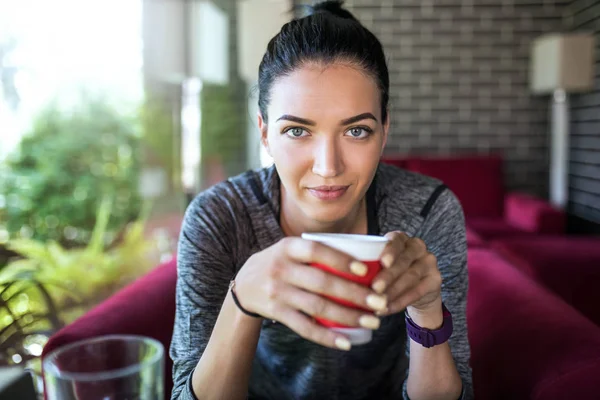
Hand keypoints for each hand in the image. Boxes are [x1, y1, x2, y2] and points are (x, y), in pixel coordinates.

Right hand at [234, 237, 387, 349]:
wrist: (242, 286)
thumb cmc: (279, 264)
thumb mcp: (289, 249)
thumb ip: (316, 251)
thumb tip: (363, 258)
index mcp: (287, 248)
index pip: (316, 250)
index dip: (340, 259)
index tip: (365, 269)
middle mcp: (281, 269)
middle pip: (322, 283)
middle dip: (354, 294)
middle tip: (379, 302)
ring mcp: (277, 293)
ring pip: (317, 307)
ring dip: (348, 316)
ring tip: (372, 321)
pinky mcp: (277, 313)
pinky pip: (305, 327)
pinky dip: (327, 337)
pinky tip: (346, 341)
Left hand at [371, 232, 441, 317]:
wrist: (417, 290)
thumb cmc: (390, 273)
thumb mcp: (380, 265)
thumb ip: (368, 263)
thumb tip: (342, 271)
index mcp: (401, 239)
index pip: (396, 240)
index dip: (390, 251)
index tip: (382, 262)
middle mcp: (417, 247)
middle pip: (403, 260)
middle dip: (388, 275)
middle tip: (375, 287)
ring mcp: (429, 262)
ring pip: (410, 277)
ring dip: (393, 291)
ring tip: (378, 302)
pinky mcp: (435, 279)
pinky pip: (417, 291)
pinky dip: (400, 302)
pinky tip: (387, 309)